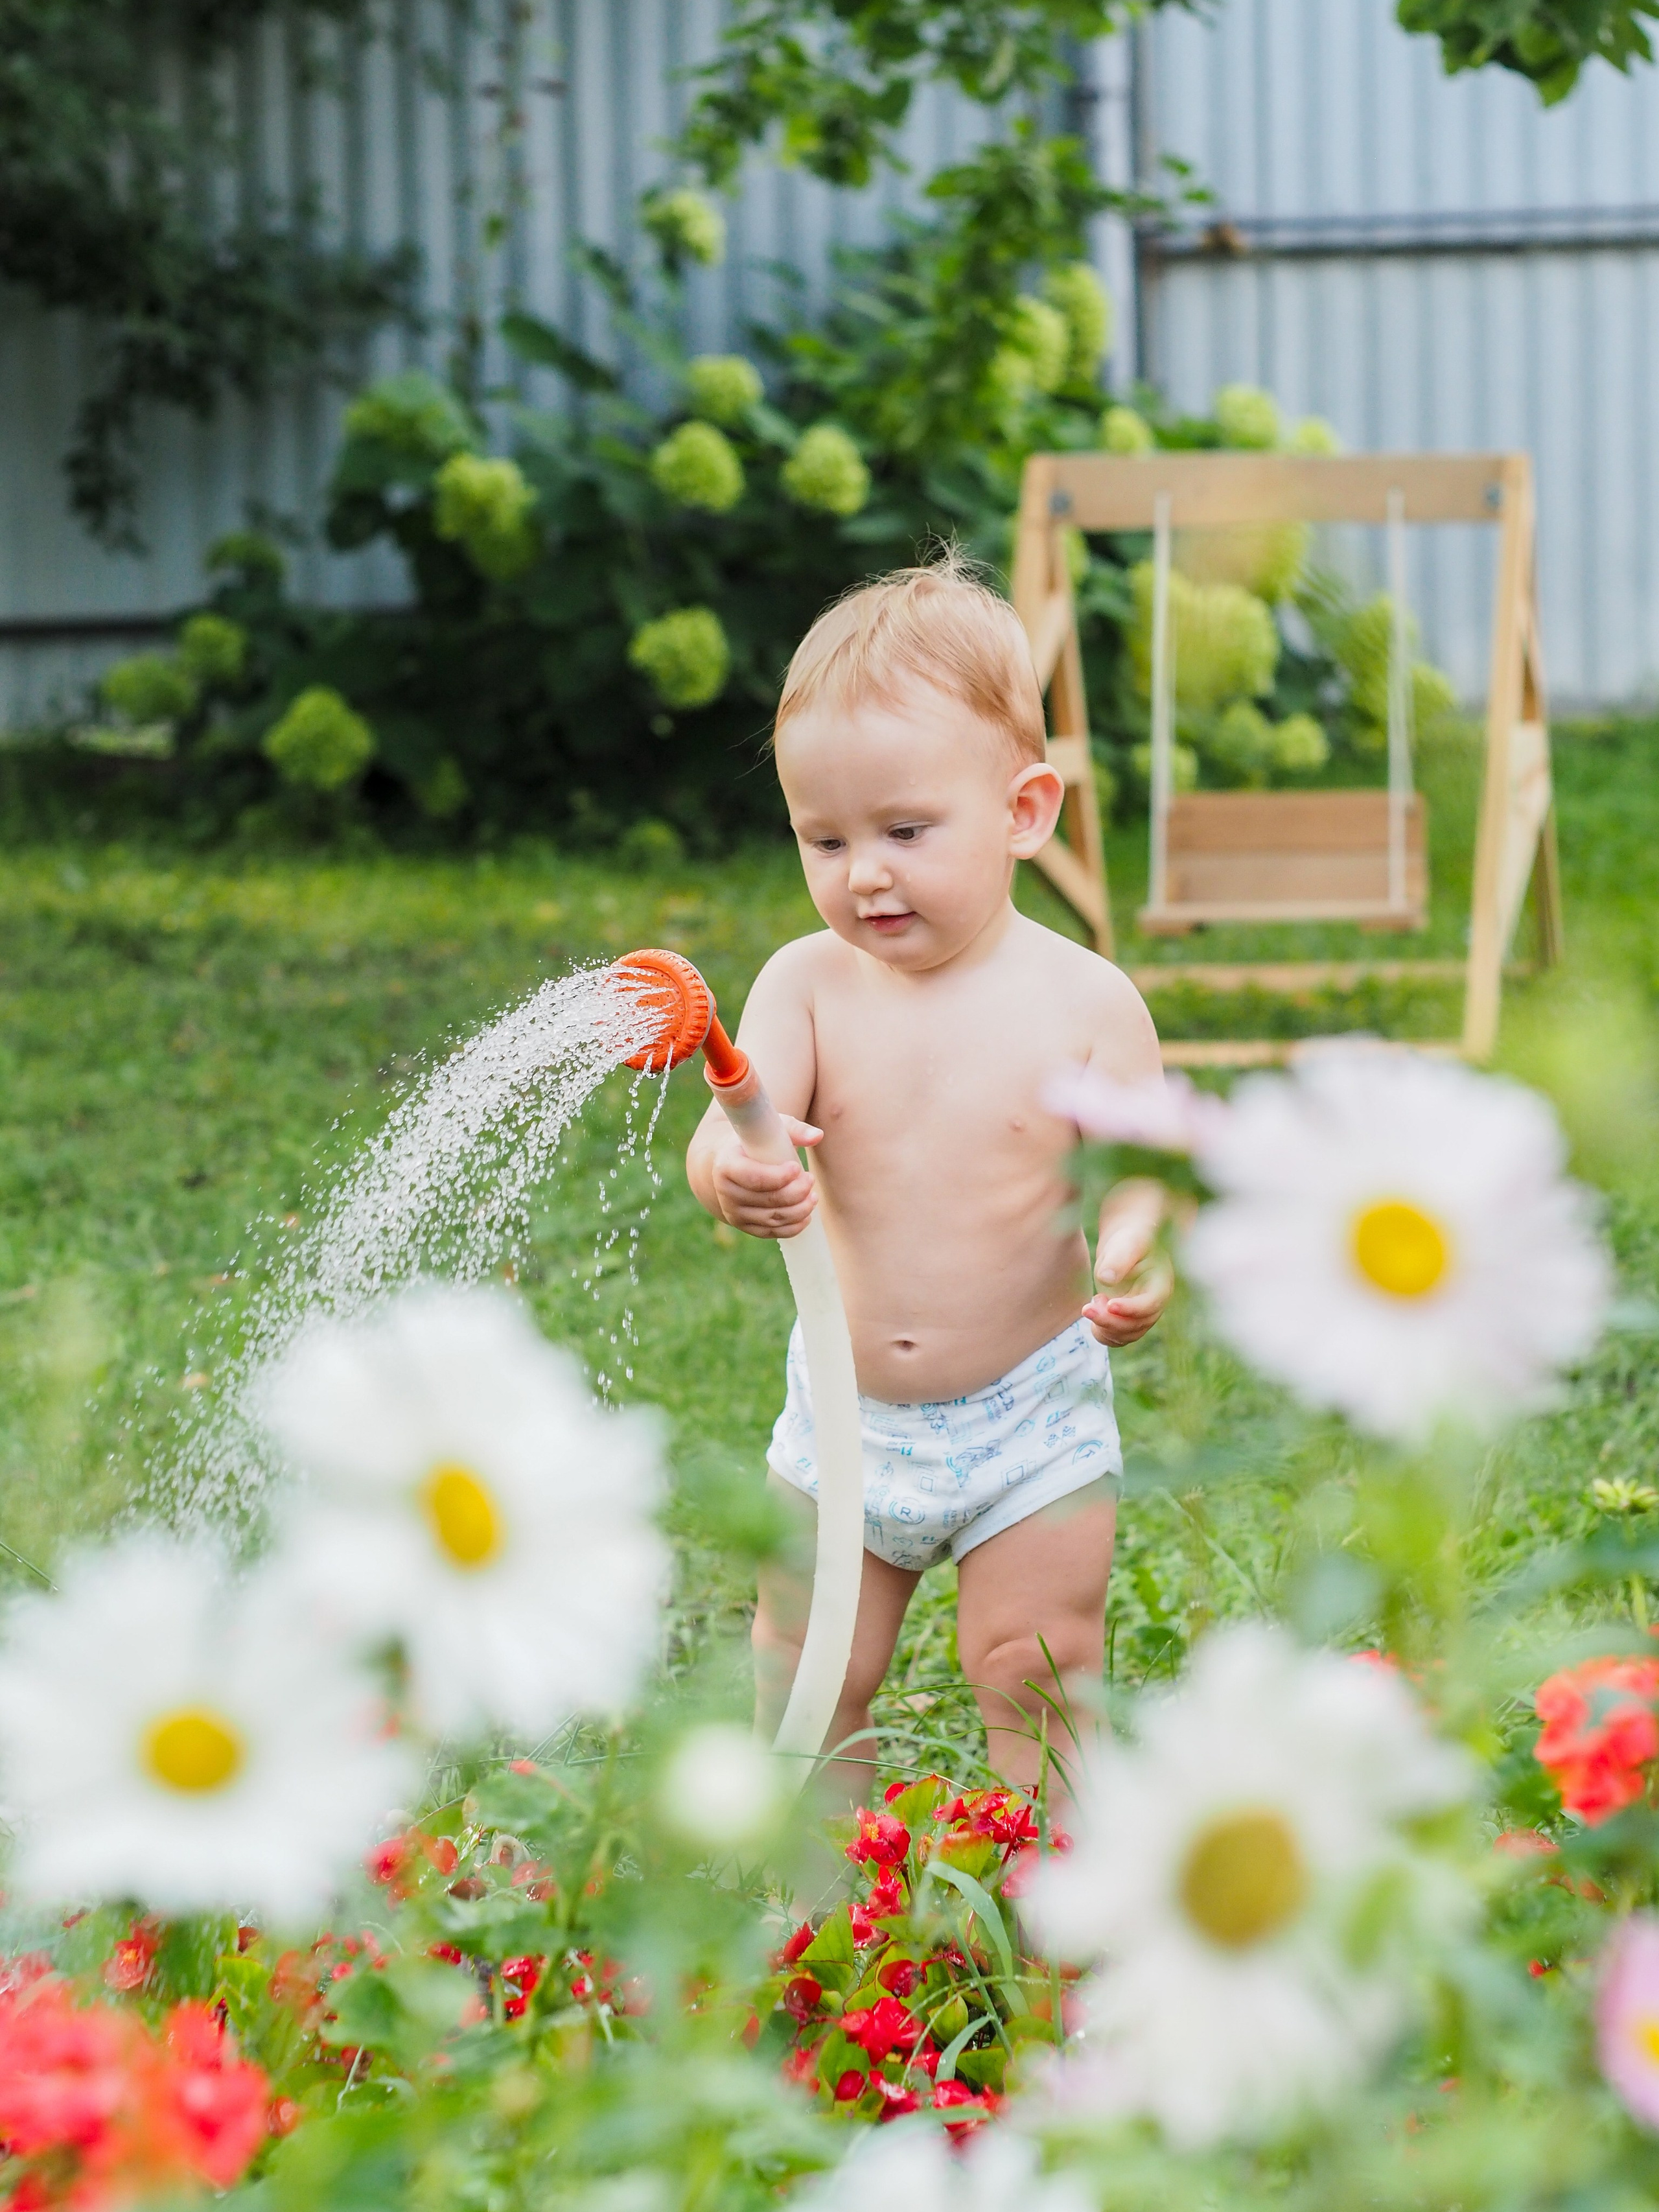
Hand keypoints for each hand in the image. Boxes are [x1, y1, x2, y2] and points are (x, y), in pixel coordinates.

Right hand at [711, 1118, 821, 1238]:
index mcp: (726, 1166)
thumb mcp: (769, 1130)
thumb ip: (794, 1130)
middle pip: (767, 1200)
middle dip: (796, 1192)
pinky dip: (793, 1227)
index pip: (753, 1177)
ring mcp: (734, 1212)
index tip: (796, 1167)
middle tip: (810, 1179)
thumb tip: (818, 1136)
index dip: (778, 1176)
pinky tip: (807, 1215)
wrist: (729, 1162)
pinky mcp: (745, 1226)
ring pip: (772, 1218)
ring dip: (799, 1209)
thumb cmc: (753, 1143)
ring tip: (813, 1196)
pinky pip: (772, 1232)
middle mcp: (725, 1193)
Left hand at [1083, 1175, 1172, 1347]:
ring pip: (1127, 1335)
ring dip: (1106, 1328)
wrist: (1128, 1241)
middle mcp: (1154, 1303)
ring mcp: (1140, 1312)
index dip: (1130, 1309)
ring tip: (1089, 1306)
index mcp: (1161, 1285)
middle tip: (1088, 1307)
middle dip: (1111, 1321)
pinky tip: (1092, 1312)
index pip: (1149, 1305)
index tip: (1109, 1303)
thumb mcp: (1128, 1242)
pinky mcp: (1127, 1316)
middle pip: (1137, 1325)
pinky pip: (1118, 1336)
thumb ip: (1119, 1259)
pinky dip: (1103, 1332)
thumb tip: (1105, 1279)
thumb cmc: (1132, 1236)